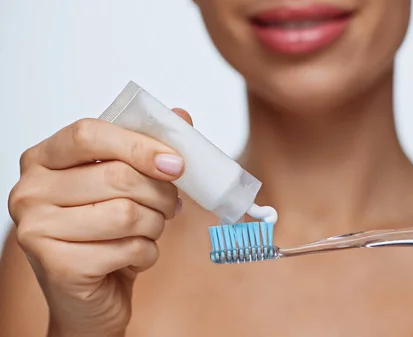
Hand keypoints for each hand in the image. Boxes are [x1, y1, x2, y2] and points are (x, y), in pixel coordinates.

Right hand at [8, 109, 191, 336]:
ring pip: (127, 213)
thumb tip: (181, 116)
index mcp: (43, 159)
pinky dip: (147, 253)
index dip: (139, 145)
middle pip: (117, 176)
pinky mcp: (58, 267)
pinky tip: (135, 256)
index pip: (89, 134)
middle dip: (160, 193)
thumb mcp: (125, 186)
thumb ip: (147, 147)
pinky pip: (129, 248)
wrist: (89, 298)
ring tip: (149, 231)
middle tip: (170, 206)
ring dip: (155, 225)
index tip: (175, 163)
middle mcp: (29, 191)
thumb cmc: (107, 235)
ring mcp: (37, 230)